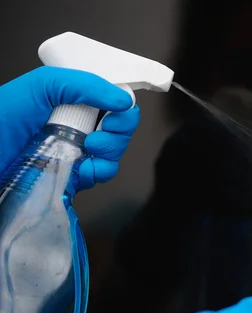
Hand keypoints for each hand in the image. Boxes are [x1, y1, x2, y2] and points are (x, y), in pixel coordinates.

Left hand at [0, 66, 138, 190]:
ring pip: (115, 152)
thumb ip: (84, 84)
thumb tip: (124, 99)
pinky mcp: (73, 175)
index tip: (116, 113)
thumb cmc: (2, 118)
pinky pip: (102, 174)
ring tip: (89, 149)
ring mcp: (77, 151)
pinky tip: (86, 168)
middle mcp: (77, 125)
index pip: (113, 101)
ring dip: (110, 152)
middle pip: (120, 128)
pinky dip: (100, 172)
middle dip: (119, 131)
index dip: (124, 107)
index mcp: (72, 100)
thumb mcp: (42, 86)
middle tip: (101, 132)